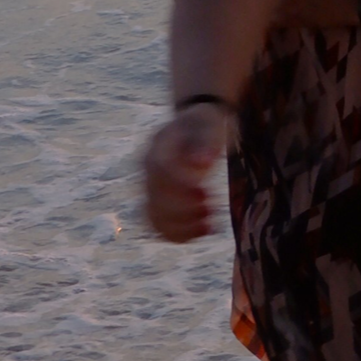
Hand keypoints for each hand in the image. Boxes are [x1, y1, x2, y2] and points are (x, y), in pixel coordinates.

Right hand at [142, 103, 229, 240]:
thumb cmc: (205, 126)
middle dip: (184, 210)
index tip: (205, 193)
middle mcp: (148, 171)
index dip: (180, 186)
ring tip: (210, 224)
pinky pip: (159, 226)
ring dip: (182, 227)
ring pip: (153, 217)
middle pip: (153, 199)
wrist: (195, 126)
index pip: (159, 171)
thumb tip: (201, 164)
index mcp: (157, 148)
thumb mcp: (209, 126)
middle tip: (212, 208)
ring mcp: (150, 189)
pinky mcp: (159, 203)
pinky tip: (203, 231)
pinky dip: (179, 234)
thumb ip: (205, 143)